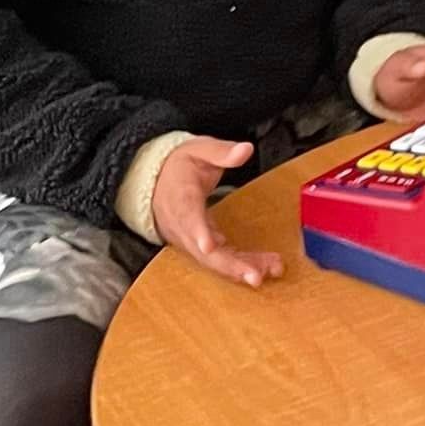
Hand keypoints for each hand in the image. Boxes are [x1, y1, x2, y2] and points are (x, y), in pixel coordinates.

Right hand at [150, 139, 282, 289]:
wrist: (156, 182)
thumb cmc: (179, 166)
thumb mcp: (198, 149)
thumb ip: (221, 151)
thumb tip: (245, 149)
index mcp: (180, 198)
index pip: (187, 217)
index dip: (198, 233)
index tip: (208, 246)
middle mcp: (182, 225)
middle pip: (203, 251)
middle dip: (229, 265)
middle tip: (255, 276)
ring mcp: (189, 239)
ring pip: (213, 260)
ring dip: (240, 269)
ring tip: (268, 272)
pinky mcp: (199, 246)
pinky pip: (219, 260)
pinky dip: (240, 265)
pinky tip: (265, 267)